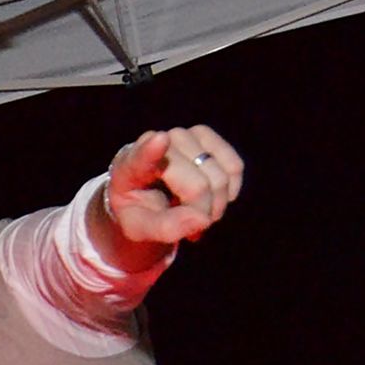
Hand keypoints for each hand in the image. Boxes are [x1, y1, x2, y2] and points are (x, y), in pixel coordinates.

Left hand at [105, 126, 243, 244]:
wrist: (143, 193)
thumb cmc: (139, 212)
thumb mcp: (142, 229)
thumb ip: (166, 227)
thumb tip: (202, 219)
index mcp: (130, 168)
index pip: (141, 157)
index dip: (151, 150)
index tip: (160, 140)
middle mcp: (157, 143)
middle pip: (200, 186)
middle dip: (203, 214)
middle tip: (189, 225)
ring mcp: (183, 135)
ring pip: (221, 177)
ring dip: (216, 206)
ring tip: (195, 212)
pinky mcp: (203, 134)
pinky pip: (234, 167)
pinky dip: (229, 192)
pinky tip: (210, 198)